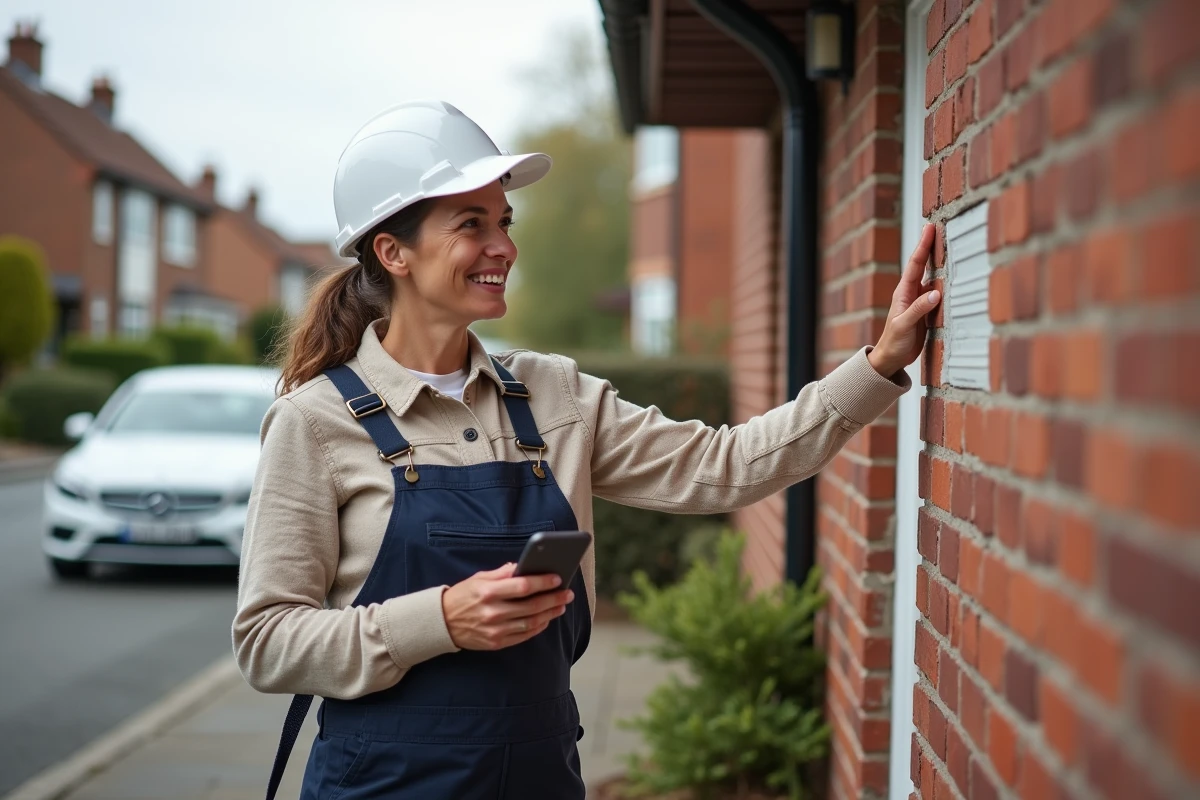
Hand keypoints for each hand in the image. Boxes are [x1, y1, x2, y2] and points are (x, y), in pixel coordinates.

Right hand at [441, 562, 573, 650]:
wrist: (441, 623)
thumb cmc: (462, 596)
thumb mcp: (478, 578)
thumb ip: (502, 573)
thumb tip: (524, 566)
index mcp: (488, 592)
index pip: (523, 586)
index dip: (543, 582)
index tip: (557, 578)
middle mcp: (493, 612)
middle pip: (532, 606)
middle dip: (553, 599)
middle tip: (567, 593)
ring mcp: (495, 630)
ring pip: (531, 622)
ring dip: (550, 614)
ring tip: (561, 606)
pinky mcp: (496, 643)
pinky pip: (524, 635)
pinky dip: (538, 627)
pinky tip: (546, 619)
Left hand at [868, 223, 941, 377]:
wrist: (891, 358)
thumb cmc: (894, 342)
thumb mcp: (904, 326)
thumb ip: (918, 309)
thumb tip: (936, 292)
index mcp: (903, 292)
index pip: (915, 264)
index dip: (922, 245)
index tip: (929, 228)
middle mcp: (912, 292)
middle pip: (922, 265)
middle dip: (929, 246)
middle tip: (937, 227)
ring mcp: (919, 300)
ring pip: (931, 277)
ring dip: (939, 261)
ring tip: (948, 244)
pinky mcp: (926, 310)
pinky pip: (938, 291)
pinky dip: (945, 281)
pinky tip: (953, 274)